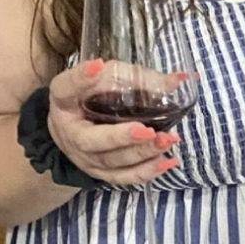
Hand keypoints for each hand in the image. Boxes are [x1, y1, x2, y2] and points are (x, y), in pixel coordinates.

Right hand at [47, 59, 184, 185]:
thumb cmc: (90, 97)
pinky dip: (146, 171)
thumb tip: (179, 79)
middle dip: (122, 137)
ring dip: (142, 153)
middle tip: (148, 131)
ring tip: (167, 139)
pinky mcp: (102, 173)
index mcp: (64, 102)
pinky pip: (123, 177)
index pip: (67, 88)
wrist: (73, 127)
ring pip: (112, 162)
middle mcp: (71, 134)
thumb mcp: (104, 79)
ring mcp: (86, 158)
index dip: (81, 78)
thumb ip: (135, 76)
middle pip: (92, 140)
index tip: (98, 66)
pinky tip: (168, 161)